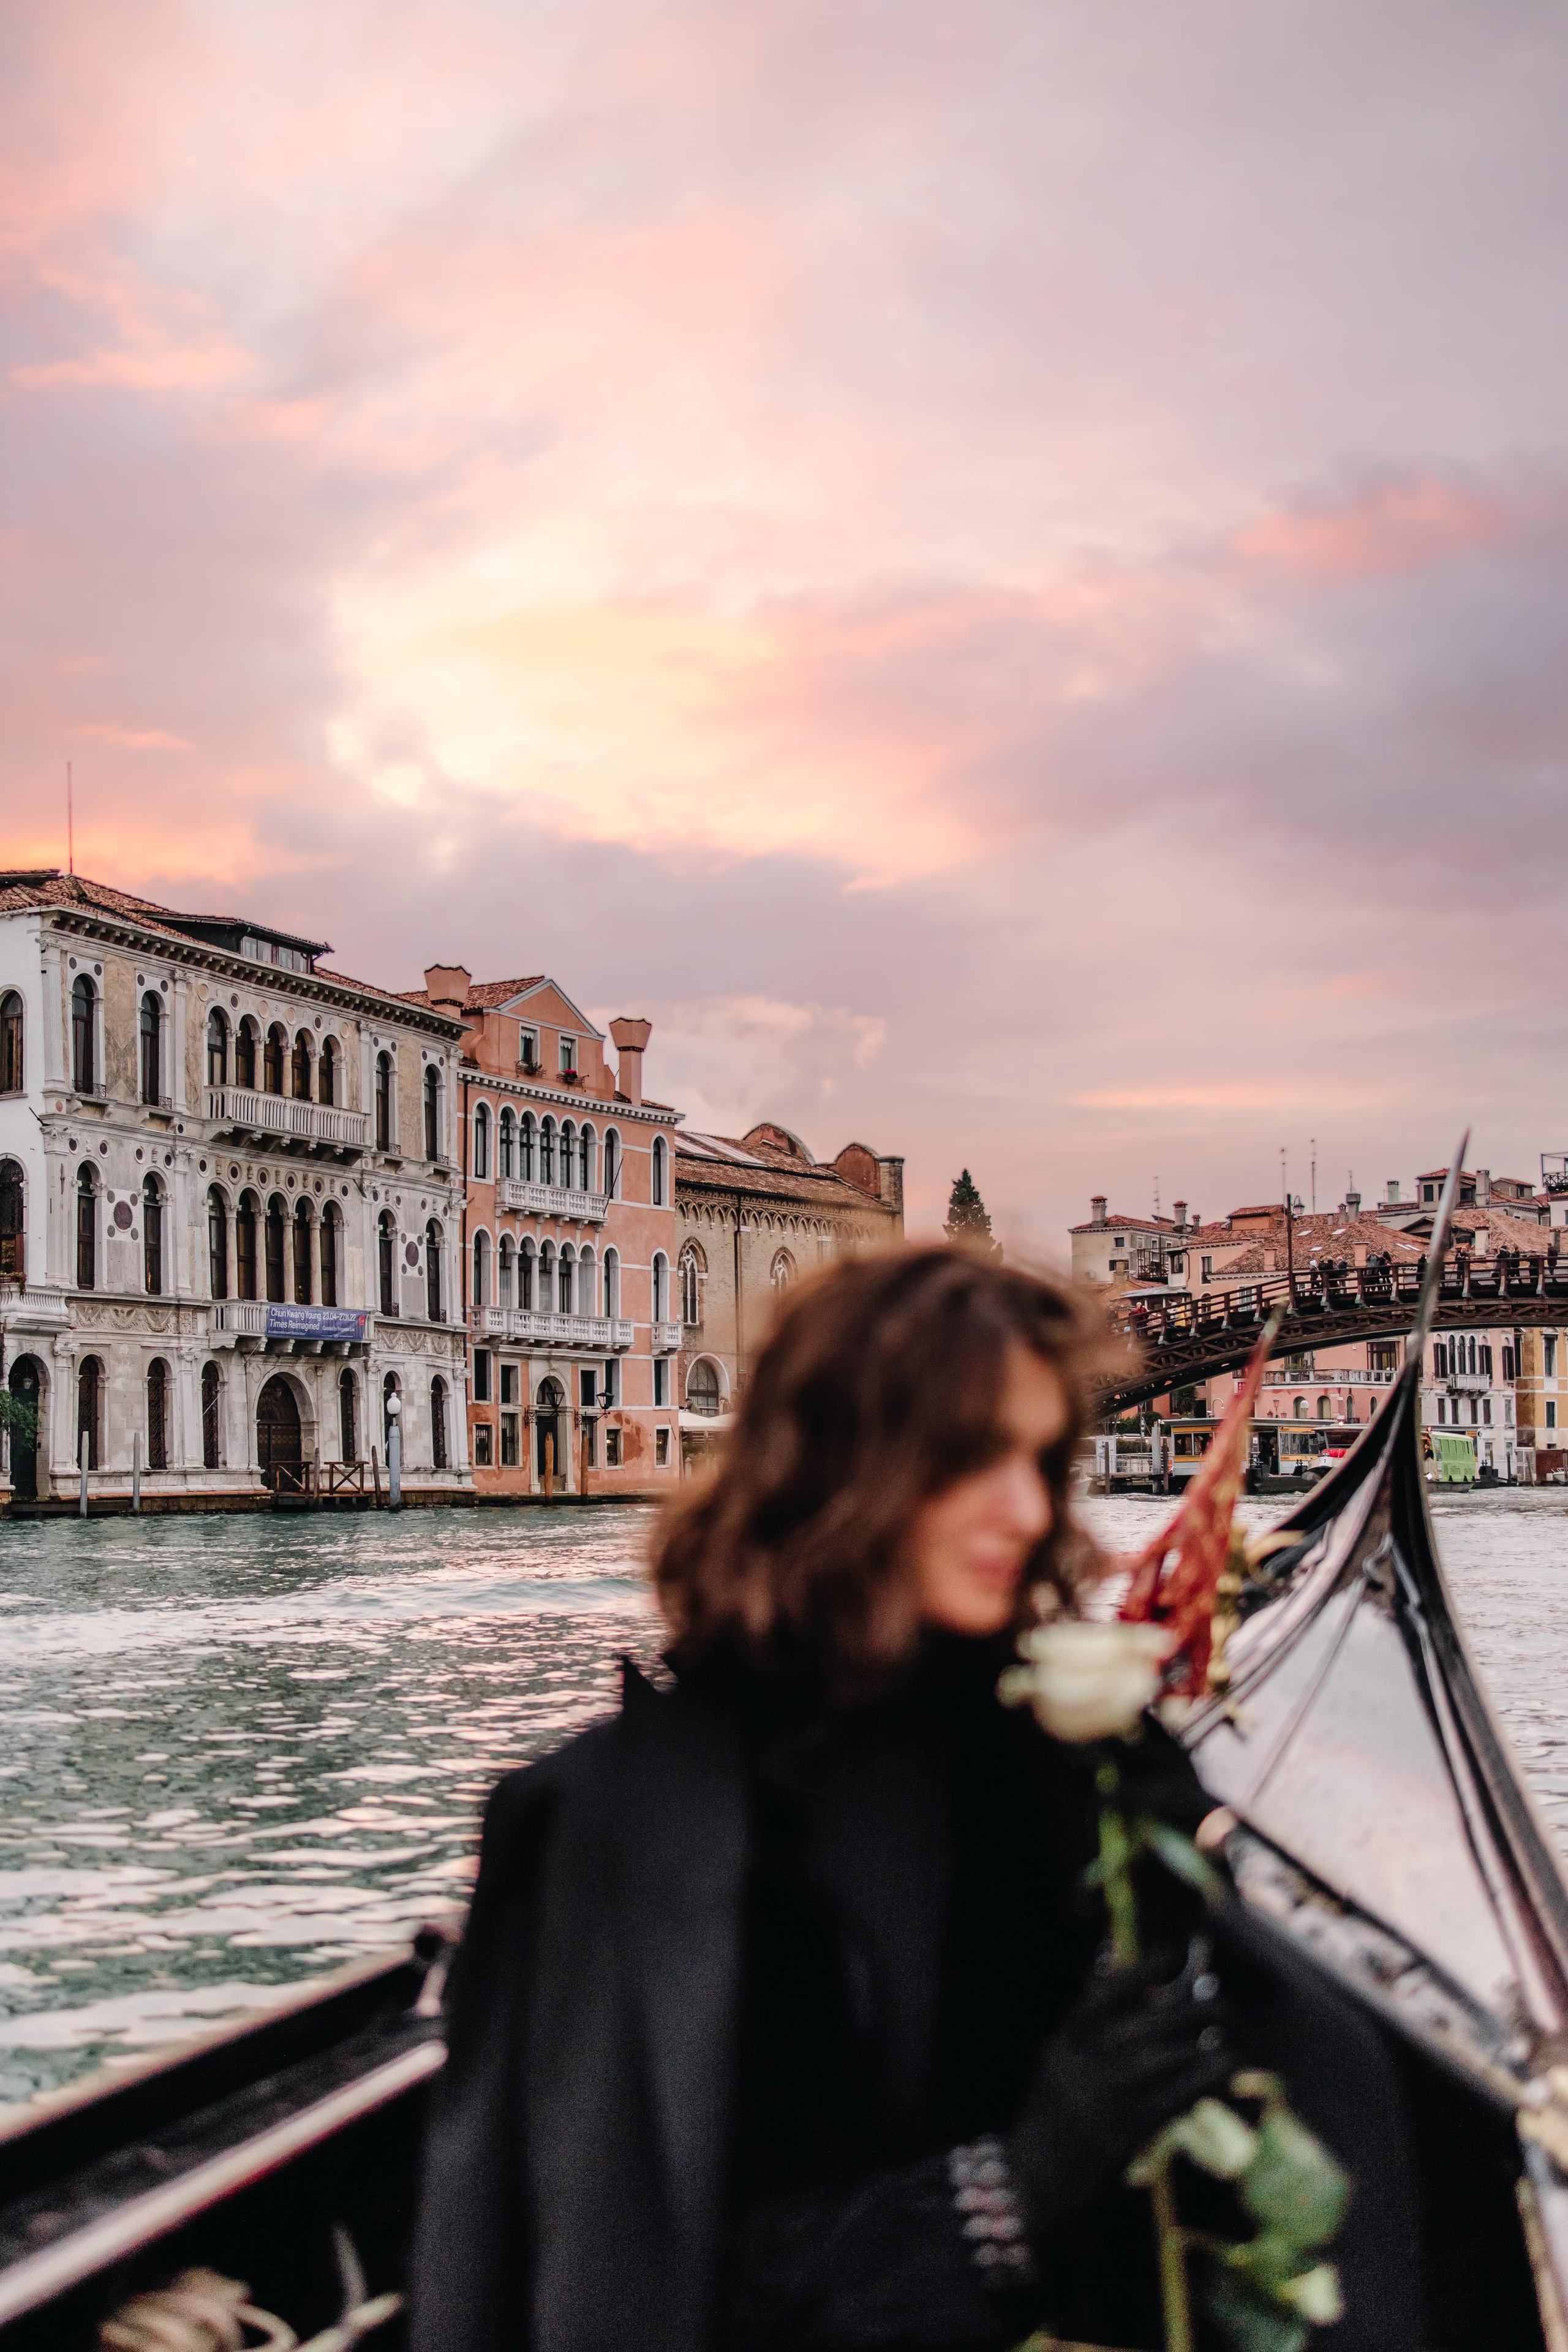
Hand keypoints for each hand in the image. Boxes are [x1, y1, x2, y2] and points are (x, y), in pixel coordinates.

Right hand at [1007, 1939, 1231, 2241]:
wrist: (1033, 2187)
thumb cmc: (1053, 2126)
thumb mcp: (1057, 2074)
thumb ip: (1087, 2040)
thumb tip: (1137, 2000)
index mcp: (1059, 2049)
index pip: (1098, 1999)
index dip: (1135, 1973)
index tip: (1168, 1955)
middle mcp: (1077, 2070)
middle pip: (1137, 2027)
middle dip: (1183, 2009)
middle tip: (1218, 2000)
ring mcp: (1098, 2103)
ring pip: (1156, 2060)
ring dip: (1196, 2044)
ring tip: (1223, 2036)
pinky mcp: (1121, 2135)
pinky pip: (1169, 2099)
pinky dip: (1198, 2081)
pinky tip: (1221, 2070)